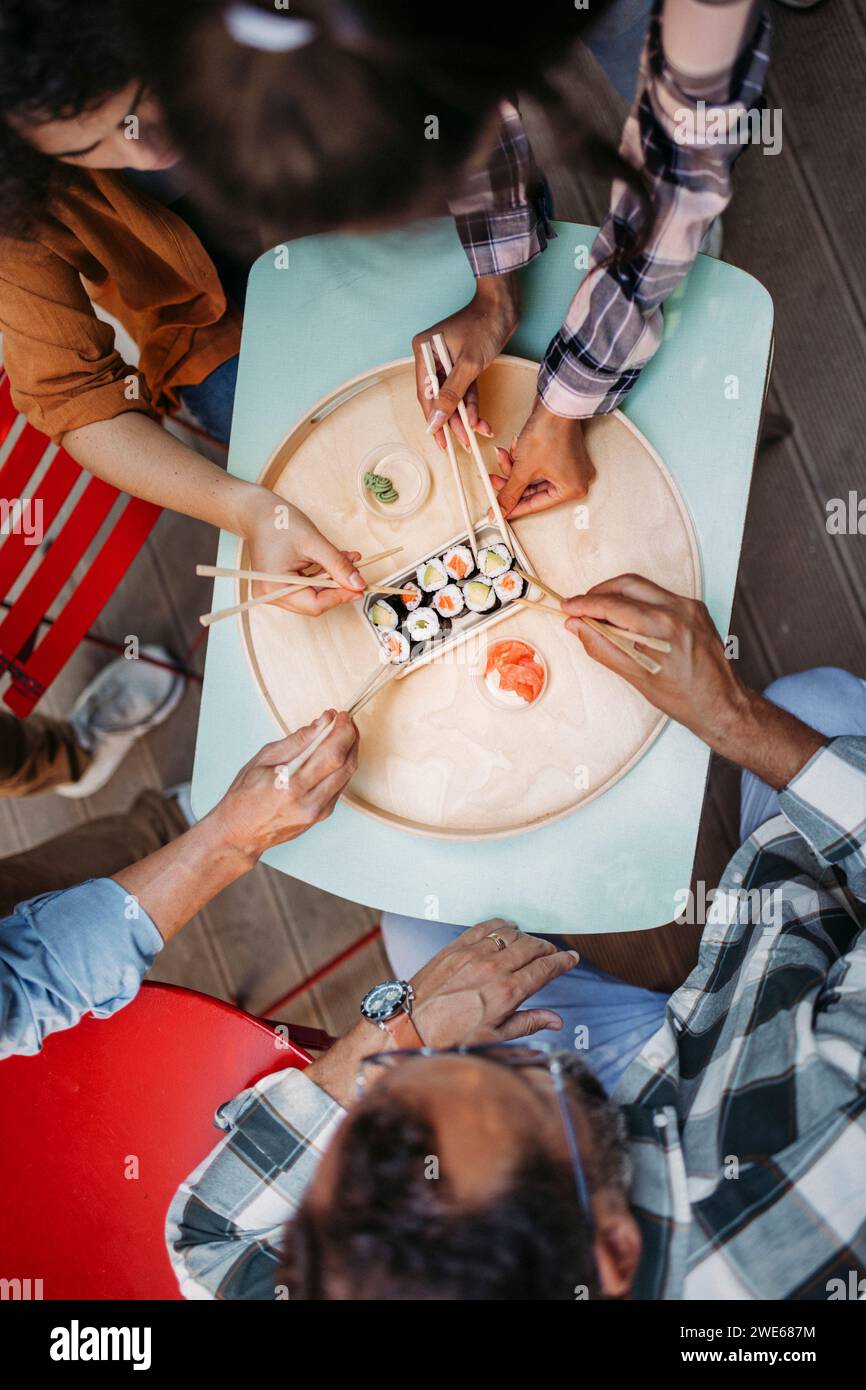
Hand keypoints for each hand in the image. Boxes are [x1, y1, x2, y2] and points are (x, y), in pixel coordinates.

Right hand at [208, 711, 358, 862]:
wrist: (240, 833)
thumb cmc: (245, 795)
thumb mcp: (263, 760)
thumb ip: (296, 741)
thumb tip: (322, 722)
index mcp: (290, 785)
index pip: (331, 753)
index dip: (341, 731)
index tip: (339, 715)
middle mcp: (308, 801)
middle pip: (345, 763)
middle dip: (350, 737)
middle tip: (344, 721)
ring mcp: (318, 811)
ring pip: (347, 775)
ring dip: (350, 750)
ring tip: (341, 733)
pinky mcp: (322, 816)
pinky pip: (341, 785)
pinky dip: (341, 766)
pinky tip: (334, 754)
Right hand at [244, 490, 365, 615]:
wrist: (258, 512)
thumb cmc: (278, 522)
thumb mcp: (314, 543)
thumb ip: (337, 565)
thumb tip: (357, 585)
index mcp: (275, 587)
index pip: (314, 605)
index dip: (340, 597)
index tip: (360, 588)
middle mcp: (271, 594)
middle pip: (314, 603)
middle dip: (338, 587)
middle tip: (358, 574)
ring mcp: (274, 591)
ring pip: (313, 594)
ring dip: (333, 579)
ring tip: (349, 560)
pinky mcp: (280, 585)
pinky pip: (307, 586)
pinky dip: (323, 575)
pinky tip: (336, 561)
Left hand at [409, 919, 579, 1046]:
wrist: (408, 1027)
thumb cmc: (449, 1039)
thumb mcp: (493, 1039)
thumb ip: (527, 1023)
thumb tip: (555, 1020)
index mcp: (506, 993)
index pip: (544, 969)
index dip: (562, 962)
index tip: (570, 959)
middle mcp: (492, 968)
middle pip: (531, 946)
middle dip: (546, 948)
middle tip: (551, 954)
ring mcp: (472, 954)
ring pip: (510, 934)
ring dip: (524, 937)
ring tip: (528, 945)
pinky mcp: (455, 947)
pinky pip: (484, 927)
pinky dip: (500, 925)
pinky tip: (505, 929)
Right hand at [413, 274, 519, 449]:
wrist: (505, 306)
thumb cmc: (484, 325)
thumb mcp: (468, 364)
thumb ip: (451, 394)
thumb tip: (436, 420)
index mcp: (424, 352)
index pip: (425, 393)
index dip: (432, 418)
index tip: (439, 439)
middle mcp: (432, 357)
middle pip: (439, 397)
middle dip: (451, 420)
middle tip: (462, 442)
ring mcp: (448, 361)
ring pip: (453, 396)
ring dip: (464, 415)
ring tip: (475, 434)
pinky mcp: (463, 364)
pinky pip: (465, 389)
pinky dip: (472, 403)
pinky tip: (479, 419)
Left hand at [491, 397, 595, 517]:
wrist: (555, 403)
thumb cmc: (550, 432)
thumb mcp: (523, 470)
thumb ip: (509, 494)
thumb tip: (500, 511)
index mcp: (572, 490)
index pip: (536, 505)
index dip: (513, 508)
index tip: (499, 512)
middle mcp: (575, 479)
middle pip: (533, 490)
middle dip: (511, 481)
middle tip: (494, 480)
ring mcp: (569, 466)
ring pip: (533, 476)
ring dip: (514, 467)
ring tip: (503, 456)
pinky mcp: (562, 453)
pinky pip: (538, 464)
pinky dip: (524, 458)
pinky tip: (516, 448)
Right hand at [563, 575, 827, 784]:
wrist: (723, 704)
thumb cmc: (683, 698)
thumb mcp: (636, 677)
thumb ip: (602, 647)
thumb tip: (576, 626)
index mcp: (664, 628)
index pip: (614, 605)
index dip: (585, 604)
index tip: (566, 607)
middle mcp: (679, 610)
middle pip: (627, 584)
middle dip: (599, 592)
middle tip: (579, 607)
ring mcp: (690, 606)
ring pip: (643, 587)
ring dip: (617, 595)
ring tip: (599, 613)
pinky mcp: (696, 608)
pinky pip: (659, 595)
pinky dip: (637, 602)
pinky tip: (626, 619)